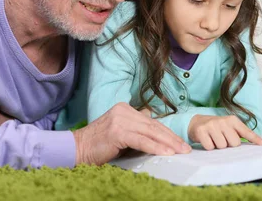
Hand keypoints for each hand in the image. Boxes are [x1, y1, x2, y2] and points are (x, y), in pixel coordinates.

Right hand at [73, 102, 190, 165]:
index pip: (152, 122)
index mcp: (125, 109)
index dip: (168, 133)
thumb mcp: (121, 134)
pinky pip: (141, 141)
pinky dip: (155, 147)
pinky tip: (166, 152)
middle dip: (172, 138)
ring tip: (180, 151)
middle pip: (154, 126)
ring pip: (150, 132)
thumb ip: (136, 132)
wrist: (75, 150)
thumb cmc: (98, 146)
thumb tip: (157, 138)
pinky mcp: (117, 132)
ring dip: (168, 143)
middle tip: (186, 148)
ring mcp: (120, 120)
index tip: (180, 143)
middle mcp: (124, 111)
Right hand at [188, 115, 261, 149]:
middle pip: (234, 143)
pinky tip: (207, 140)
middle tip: (223, 139)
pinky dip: (209, 147)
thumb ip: (241, 134)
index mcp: (233, 120)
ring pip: (222, 146)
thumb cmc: (218, 128)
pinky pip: (210, 147)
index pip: (246, 131)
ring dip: (218, 146)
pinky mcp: (201, 131)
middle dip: (229, 145)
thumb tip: (259, 143)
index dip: (255, 139)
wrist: (197, 122)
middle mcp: (223, 121)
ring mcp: (212, 125)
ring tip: (214, 139)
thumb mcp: (230, 127)